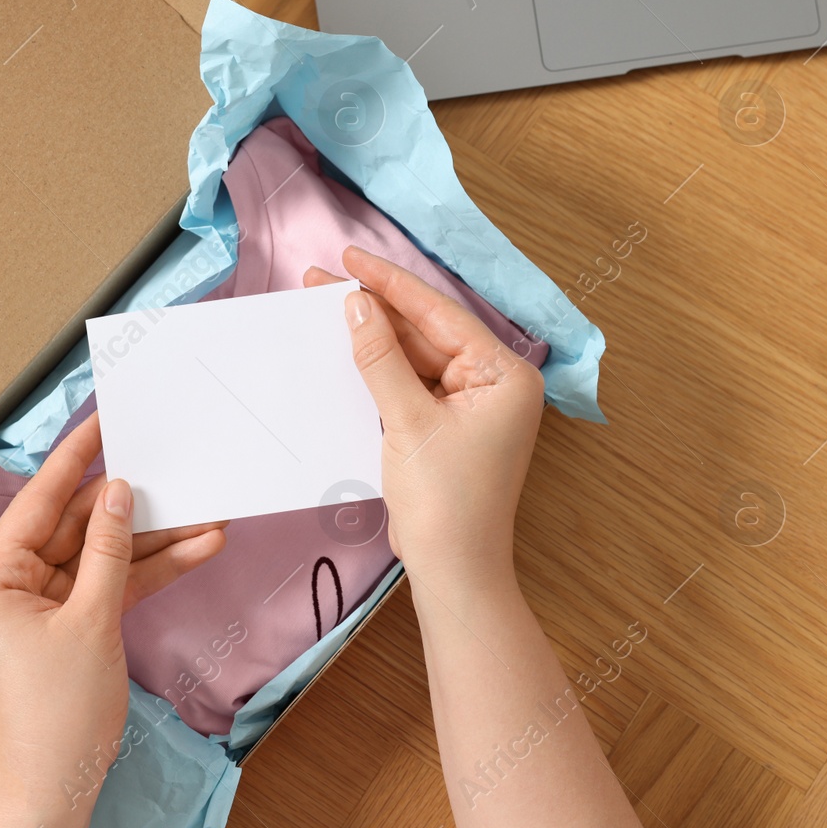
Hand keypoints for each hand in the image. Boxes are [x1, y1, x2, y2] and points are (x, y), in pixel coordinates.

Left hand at [0, 413, 225, 827]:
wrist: (58, 781)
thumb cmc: (58, 707)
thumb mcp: (91, 619)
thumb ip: (109, 551)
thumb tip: (118, 492)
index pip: (41, 502)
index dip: (76, 459)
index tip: (104, 420)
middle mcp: (13, 584)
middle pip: (79, 526)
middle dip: (133, 506)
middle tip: (177, 469)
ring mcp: (45, 605)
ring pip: (105, 555)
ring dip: (155, 540)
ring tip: (207, 513)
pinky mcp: (75, 625)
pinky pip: (114, 584)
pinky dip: (152, 571)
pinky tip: (198, 548)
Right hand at [305, 246, 543, 593]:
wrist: (453, 570)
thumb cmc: (446, 501)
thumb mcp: (408, 421)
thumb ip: (381, 358)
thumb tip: (356, 304)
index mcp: (505, 374)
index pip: (441, 314)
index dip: (392, 283)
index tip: (350, 257)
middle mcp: (495, 383)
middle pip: (427, 332)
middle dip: (376, 307)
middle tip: (322, 278)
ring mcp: (472, 405)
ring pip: (416, 356)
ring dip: (373, 336)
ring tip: (323, 304)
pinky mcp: (448, 425)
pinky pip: (412, 384)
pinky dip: (380, 369)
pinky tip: (345, 347)